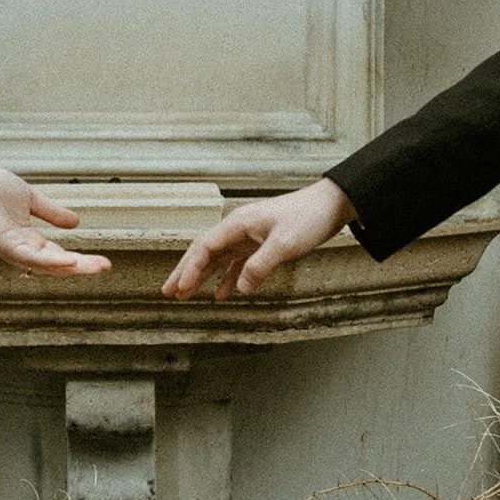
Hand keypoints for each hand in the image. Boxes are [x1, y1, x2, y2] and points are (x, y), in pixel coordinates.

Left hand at [0, 163, 111, 276]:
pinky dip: (50, 262)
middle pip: (57, 266)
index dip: (81, 261)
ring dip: (73, 268)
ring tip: (97, 266)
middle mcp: (21, 250)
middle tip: (106, 267)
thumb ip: (52, 213)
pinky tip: (69, 261)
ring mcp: (12, 249)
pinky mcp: (4, 243)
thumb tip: (76, 223)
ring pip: (47, 266)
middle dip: (83, 268)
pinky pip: (30, 257)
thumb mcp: (31, 200)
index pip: (60, 257)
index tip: (104, 262)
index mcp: (29, 242)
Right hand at [163, 178, 356, 299]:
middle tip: (168, 291)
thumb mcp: (284, 244)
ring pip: (217, 258)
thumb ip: (260, 266)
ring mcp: (248, 235)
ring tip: (185, 294)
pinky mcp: (260, 243)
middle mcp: (239, 228)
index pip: (205, 247)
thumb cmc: (308, 218)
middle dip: (185, 272)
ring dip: (201, 276)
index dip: (190, 268)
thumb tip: (240, 289)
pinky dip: (227, 278)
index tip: (179, 288)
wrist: (331, 205)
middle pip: (203, 251)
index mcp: (238, 223)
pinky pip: (236, 263)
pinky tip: (222, 294)